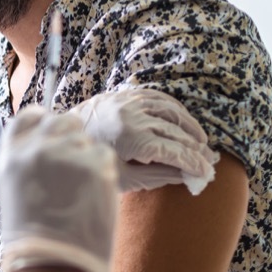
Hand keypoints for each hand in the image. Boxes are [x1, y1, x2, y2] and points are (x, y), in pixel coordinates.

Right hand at [0, 107, 118, 271]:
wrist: (53, 265)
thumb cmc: (33, 238)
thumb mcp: (14, 191)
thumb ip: (28, 162)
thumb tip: (51, 145)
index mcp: (10, 155)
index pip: (30, 115)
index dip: (45, 120)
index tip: (54, 133)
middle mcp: (34, 149)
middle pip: (63, 120)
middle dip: (72, 137)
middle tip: (75, 166)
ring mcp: (64, 155)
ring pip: (86, 139)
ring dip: (88, 157)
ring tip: (82, 188)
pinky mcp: (93, 166)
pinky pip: (104, 155)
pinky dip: (104, 172)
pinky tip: (94, 194)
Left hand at [68, 88, 219, 194]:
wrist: (64, 133)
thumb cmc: (92, 159)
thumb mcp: (122, 177)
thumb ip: (156, 175)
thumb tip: (186, 177)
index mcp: (130, 138)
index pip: (172, 150)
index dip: (191, 162)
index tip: (204, 172)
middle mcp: (132, 116)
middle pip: (175, 132)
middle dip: (194, 148)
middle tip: (208, 161)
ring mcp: (129, 101)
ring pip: (171, 111)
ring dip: (190, 126)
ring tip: (201, 142)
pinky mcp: (126, 94)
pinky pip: (159, 97)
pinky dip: (176, 109)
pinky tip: (184, 122)